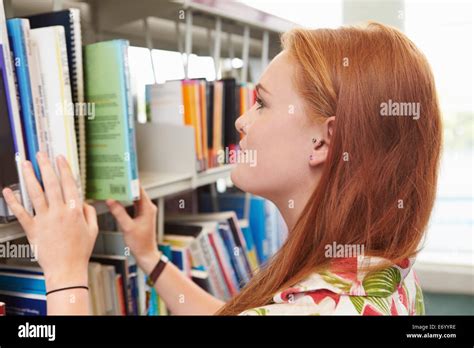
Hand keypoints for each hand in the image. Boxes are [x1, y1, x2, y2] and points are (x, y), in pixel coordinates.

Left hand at [2, 152, 97, 290]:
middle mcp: (59, 212)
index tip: (60, 157)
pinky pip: (21, 212)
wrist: (66, 269)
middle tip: (41, 154)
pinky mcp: (33, 229)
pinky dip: (14, 201)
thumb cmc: (80, 251)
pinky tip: (9, 190)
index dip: (64, 169)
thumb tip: (84, 202)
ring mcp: (45, 219)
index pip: (69, 184)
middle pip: (51, 184)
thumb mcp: (93, 230)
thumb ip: (90, 213)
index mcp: (75, 211)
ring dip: (30, 177)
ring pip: (36, 193)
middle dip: (46, 166)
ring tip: (26, 164)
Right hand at [106, 186, 159, 273]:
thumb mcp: (127, 227)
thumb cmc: (140, 243)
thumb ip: (118, 213)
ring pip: (134, 198)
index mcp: (148, 208)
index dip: (131, 182)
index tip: (123, 174)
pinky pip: (133, 204)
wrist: (146, 254)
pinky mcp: (142, 215)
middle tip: (115, 179)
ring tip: (115, 186)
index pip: (139, 190)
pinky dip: (126, 201)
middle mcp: (148, 208)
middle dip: (126, 186)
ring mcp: (145, 211)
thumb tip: (110, 200)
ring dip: (126, 193)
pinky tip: (117, 199)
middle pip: (137, 192)